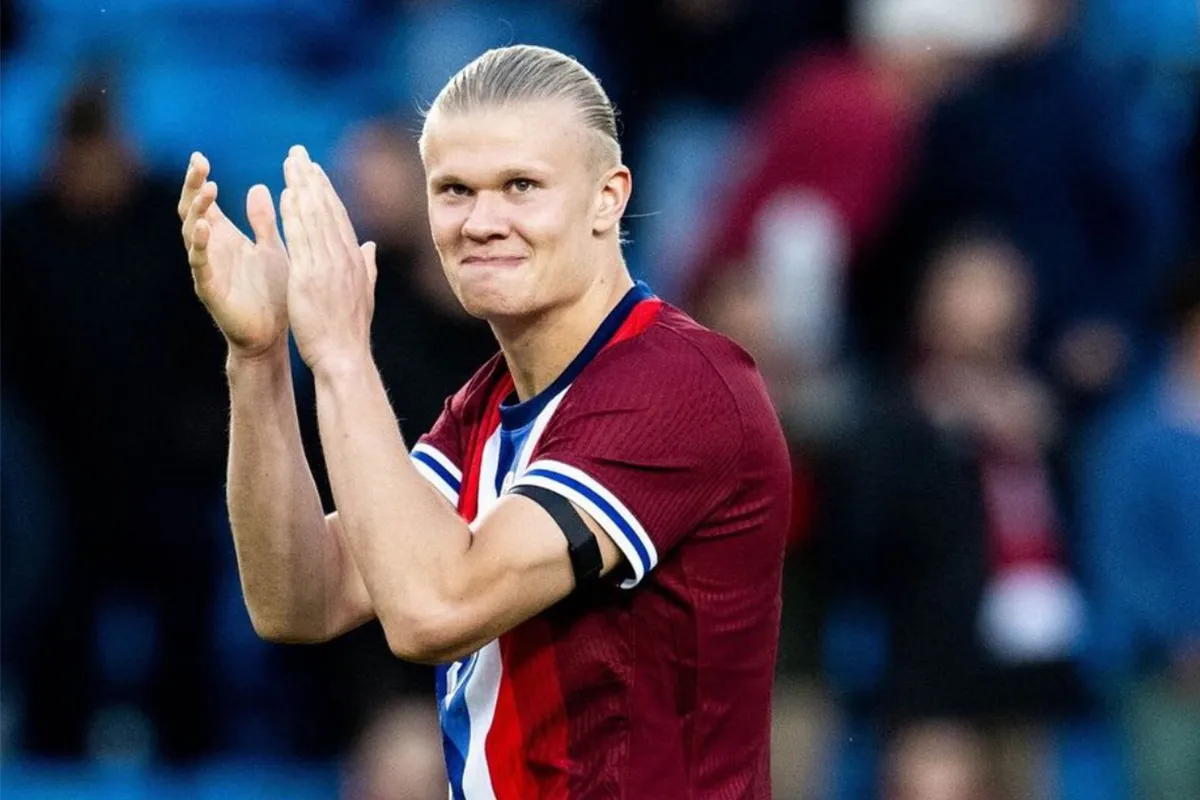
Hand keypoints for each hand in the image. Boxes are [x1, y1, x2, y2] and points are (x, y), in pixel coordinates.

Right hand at [178, 152, 289, 357]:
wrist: (272, 335)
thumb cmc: (271, 293)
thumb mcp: (271, 249)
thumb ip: (263, 221)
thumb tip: (259, 187)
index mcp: (225, 237)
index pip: (204, 201)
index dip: (198, 179)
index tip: (200, 155)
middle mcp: (210, 249)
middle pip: (191, 210)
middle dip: (192, 186)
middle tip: (198, 163)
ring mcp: (206, 268)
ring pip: (190, 233)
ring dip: (197, 210)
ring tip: (207, 189)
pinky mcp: (209, 289)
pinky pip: (198, 264)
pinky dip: (198, 244)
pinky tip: (202, 227)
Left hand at [279, 145, 377, 375]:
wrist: (344, 356)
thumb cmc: (349, 331)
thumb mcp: (363, 294)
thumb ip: (367, 267)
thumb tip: (370, 245)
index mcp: (354, 260)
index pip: (338, 217)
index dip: (325, 191)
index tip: (314, 170)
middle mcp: (344, 257)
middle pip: (327, 208)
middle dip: (311, 178)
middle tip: (298, 152)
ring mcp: (328, 265)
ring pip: (314, 216)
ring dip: (300, 186)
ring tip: (289, 163)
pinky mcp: (310, 275)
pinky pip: (301, 237)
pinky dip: (294, 213)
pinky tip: (284, 194)